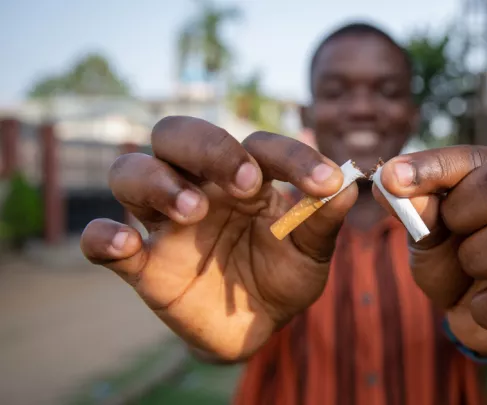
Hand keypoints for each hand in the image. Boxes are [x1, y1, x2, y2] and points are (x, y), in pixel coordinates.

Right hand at [80, 116, 356, 360]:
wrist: (256, 325)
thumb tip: (349, 186)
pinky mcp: (142, 263)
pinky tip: (127, 243)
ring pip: (130, 172)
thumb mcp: (311, 252)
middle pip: (176, 135)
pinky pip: (101, 240)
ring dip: (158, 182)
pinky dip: (104, 236)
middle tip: (245, 184)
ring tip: (194, 210)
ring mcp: (165, 221)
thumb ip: (323, 221)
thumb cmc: (283, 275)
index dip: (291, 157)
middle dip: (208, 148)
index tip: (324, 182)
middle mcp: (199, 186)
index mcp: (244, 176)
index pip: (257, 145)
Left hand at [373, 145, 486, 356]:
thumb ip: (416, 210)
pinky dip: (485, 308)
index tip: (390, 179)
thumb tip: (390, 182)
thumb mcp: (428, 233)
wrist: (478, 313)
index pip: (471, 159)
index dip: (429, 168)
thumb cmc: (455, 258)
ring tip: (471, 268)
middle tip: (451, 230)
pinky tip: (482, 304)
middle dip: (462, 212)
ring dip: (476, 260)